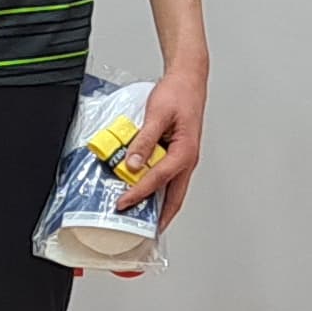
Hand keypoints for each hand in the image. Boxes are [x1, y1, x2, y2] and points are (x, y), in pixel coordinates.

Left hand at [116, 54, 208, 226]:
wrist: (188, 79)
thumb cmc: (178, 94)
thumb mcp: (157, 115)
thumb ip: (144, 141)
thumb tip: (133, 164)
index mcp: (185, 152)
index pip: (158, 180)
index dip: (139, 194)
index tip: (123, 204)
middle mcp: (187, 159)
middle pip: (174, 198)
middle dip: (159, 217)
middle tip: (143, 232)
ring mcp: (184, 158)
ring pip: (172, 189)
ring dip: (157, 203)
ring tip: (140, 215)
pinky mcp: (178, 153)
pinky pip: (167, 176)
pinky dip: (156, 187)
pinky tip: (142, 188)